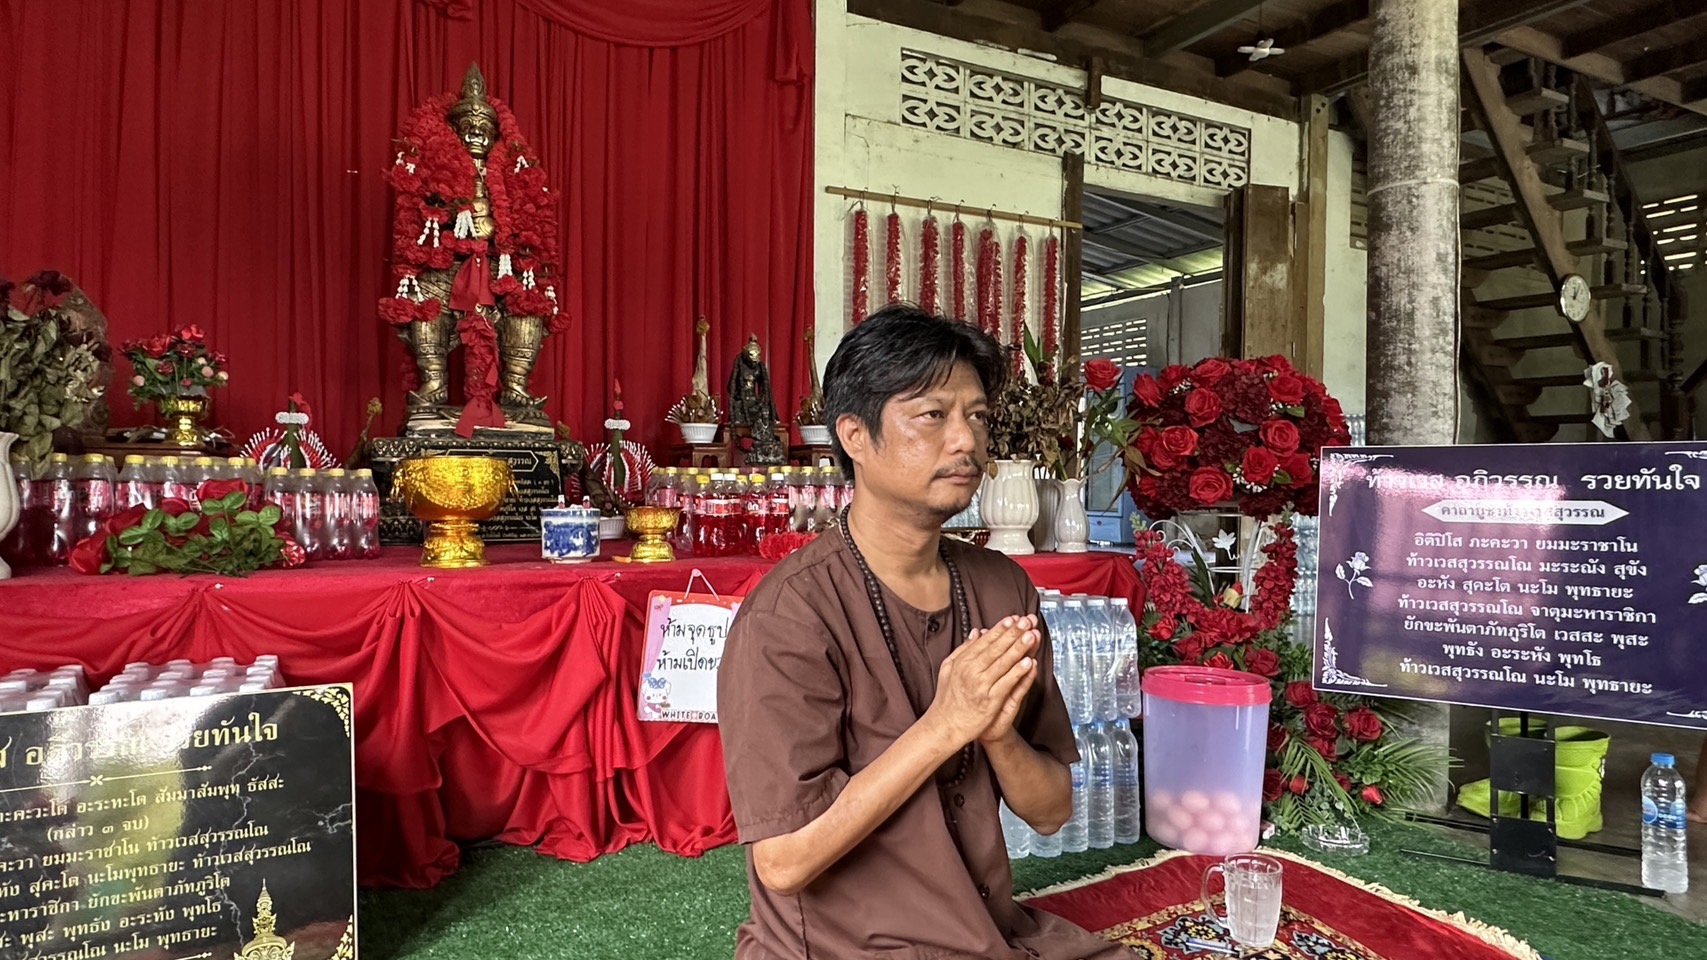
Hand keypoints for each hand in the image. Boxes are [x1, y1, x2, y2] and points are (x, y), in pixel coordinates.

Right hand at [923, 616, 1037, 751]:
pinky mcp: (990, 701)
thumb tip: (977, 632)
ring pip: (1003, 663)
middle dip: (1013, 633)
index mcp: (963, 661)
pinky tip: (1029, 663)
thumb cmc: (948, 699)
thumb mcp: (949, 668)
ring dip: (1019, 648)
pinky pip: (1007, 684)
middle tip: (1027, 621)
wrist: (945, 726)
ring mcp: (981, 686)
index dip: (1001, 629)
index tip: (1013, 619)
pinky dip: (1018, 673)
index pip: (985, 641)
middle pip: (996, 648)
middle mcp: (971, 671)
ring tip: (1031, 636)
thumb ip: (964, 649)